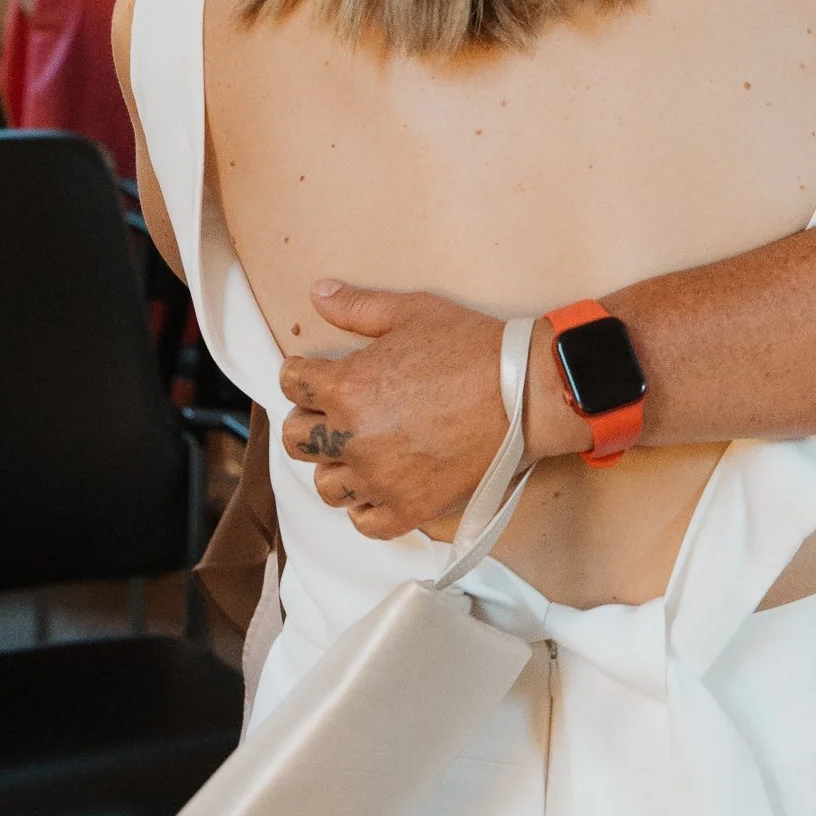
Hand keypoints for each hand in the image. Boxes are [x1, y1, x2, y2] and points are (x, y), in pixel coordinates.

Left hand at [278, 285, 581, 538]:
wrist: (524, 392)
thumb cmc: (470, 348)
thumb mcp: (411, 312)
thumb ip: (357, 307)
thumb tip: (319, 293)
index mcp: (346, 388)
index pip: (291, 385)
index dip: (301, 374)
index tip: (314, 374)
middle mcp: (353, 438)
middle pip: (295, 441)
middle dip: (308, 421)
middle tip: (334, 412)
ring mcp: (380, 479)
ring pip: (326, 486)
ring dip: (335, 466)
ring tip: (357, 450)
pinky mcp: (409, 508)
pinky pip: (365, 522)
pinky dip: (365, 508)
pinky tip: (377, 486)